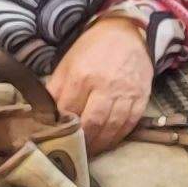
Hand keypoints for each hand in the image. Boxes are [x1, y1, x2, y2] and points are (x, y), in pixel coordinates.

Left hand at [41, 15, 152, 153]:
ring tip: (90, 151)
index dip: (62, 127)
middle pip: (92, 122)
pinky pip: (130, 123)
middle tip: (74, 151)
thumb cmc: (92, 49)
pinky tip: (109, 142)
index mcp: (82, 76)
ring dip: (100, 143)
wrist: (127, 35)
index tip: (56, 138)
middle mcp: (106, 86)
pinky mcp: (142, 97)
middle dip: (82, 141)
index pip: (69, 110)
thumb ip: (56, 89)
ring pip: (113, 126)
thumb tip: (46, 113)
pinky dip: (118, 136)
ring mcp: (127, 93)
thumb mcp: (67, 64)